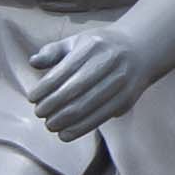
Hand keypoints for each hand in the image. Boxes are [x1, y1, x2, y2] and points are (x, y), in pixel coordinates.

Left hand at [24, 23, 146, 138]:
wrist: (142, 50)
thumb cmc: (101, 47)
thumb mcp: (77, 41)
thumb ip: (53, 51)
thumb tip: (33, 62)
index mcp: (92, 47)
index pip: (63, 71)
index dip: (45, 88)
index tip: (32, 98)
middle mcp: (109, 63)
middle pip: (75, 91)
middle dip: (53, 106)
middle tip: (39, 113)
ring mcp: (120, 82)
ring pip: (87, 106)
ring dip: (65, 120)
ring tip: (50, 125)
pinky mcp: (126, 98)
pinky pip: (100, 117)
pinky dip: (80, 128)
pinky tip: (66, 133)